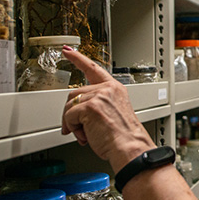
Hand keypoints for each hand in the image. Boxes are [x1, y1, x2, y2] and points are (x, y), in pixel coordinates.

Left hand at [61, 47, 154, 171]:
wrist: (130, 147)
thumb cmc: (124, 138)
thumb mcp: (113, 114)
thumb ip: (98, 106)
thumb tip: (76, 115)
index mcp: (115, 89)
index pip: (94, 69)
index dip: (79, 59)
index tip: (68, 52)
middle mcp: (107, 89)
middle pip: (75, 93)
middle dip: (72, 113)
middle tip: (79, 129)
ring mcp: (99, 96)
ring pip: (70, 106)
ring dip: (72, 123)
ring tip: (86, 134)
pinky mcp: (90, 106)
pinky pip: (69, 116)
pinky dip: (72, 128)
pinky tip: (84, 135)